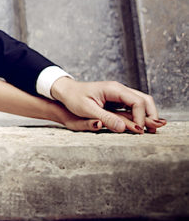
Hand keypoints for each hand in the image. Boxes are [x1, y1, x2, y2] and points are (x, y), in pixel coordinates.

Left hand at [50, 77, 164, 133]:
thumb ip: (105, 118)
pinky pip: (134, 106)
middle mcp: (120, 89)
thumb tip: (124, 128)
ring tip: (150, 130)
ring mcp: (120, 94)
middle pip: (145, 100)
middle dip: (151, 115)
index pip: (137, 102)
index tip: (139, 131)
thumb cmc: (74, 98)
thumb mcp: (87, 109)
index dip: (141, 117)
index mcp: (114, 89)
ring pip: (142, 102)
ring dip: (148, 115)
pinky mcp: (118, 99)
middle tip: (153, 131)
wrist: (66, 91)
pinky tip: (140, 126)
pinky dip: (140, 115)